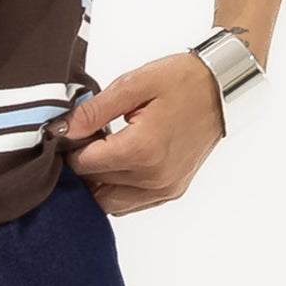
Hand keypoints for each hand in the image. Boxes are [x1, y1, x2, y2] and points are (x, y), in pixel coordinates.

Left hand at [46, 51, 226, 214]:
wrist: (223, 88)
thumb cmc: (183, 81)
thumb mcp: (132, 85)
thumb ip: (94, 111)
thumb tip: (63, 131)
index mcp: (141, 150)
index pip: (84, 164)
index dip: (72, 147)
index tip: (76, 131)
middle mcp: (153, 177)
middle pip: (94, 186)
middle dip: (85, 165)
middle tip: (90, 139)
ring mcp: (165, 188)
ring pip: (110, 204)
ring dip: (99, 183)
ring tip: (106, 152)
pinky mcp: (173, 191)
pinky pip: (131, 205)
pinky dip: (118, 190)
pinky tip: (122, 164)